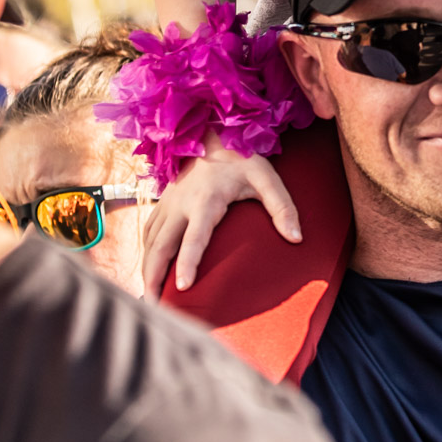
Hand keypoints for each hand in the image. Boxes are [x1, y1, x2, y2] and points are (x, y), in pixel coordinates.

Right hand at [142, 132, 301, 299]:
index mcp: (207, 200)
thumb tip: (296, 238)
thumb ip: (283, 207)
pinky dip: (145, 254)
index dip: (188, 261)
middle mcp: (182, 203)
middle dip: (154, 277)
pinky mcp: (163, 202)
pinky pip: (148, 232)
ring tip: (148, 300)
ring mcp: (169, 203)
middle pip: (161, 246)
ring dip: (146, 270)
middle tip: (156, 308)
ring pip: (149, 242)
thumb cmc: (244, 159)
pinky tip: (148, 272)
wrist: (215, 133)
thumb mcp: (268, 177)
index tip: (183, 287)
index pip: (195, 236)